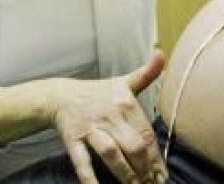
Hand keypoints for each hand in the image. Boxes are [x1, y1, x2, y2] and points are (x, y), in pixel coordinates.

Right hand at [52, 51, 166, 183]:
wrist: (60, 95)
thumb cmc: (98, 92)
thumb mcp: (123, 82)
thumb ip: (147, 73)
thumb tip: (162, 52)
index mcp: (125, 103)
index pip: (146, 133)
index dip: (156, 156)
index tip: (163, 173)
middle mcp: (109, 116)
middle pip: (132, 145)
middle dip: (145, 168)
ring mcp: (90, 128)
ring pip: (111, 153)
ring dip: (125, 173)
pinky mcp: (73, 140)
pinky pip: (82, 162)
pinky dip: (89, 178)